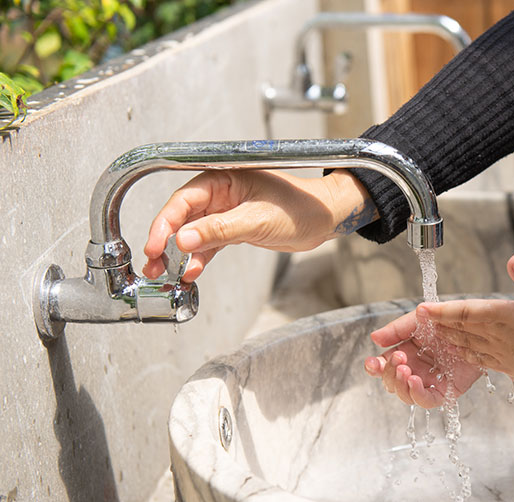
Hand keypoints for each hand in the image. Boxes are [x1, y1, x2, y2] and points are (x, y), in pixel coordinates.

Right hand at [143, 169, 373, 281]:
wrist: (325, 218)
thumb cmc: (300, 208)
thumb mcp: (257, 220)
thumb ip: (220, 230)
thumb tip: (184, 239)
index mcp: (224, 178)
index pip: (183, 200)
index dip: (165, 223)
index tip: (155, 245)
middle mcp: (221, 192)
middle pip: (182, 216)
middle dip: (165, 241)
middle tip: (152, 264)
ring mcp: (227, 211)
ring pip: (193, 232)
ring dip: (178, 253)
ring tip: (162, 274)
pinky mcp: (235, 228)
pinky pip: (210, 243)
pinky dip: (199, 258)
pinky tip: (190, 273)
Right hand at [364, 310, 482, 408]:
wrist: (476, 325)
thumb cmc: (447, 321)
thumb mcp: (418, 320)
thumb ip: (396, 330)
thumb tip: (374, 338)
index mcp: (405, 353)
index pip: (383, 367)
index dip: (374, 368)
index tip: (373, 362)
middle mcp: (415, 369)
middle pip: (392, 383)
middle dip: (390, 373)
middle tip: (399, 358)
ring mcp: (429, 381)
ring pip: (406, 395)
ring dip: (400, 385)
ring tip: (405, 370)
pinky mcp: (446, 390)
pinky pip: (428, 400)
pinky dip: (417, 394)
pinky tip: (414, 381)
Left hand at [420, 254, 513, 386]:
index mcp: (503, 316)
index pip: (464, 312)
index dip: (441, 310)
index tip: (422, 308)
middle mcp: (497, 336)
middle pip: (461, 329)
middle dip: (440, 324)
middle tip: (422, 320)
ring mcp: (501, 354)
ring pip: (468, 345)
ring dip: (450, 339)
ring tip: (436, 334)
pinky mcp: (509, 367)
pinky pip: (481, 361)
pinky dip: (467, 356)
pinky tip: (463, 354)